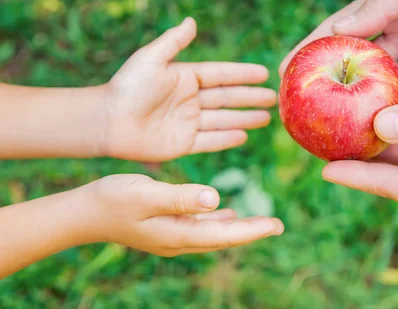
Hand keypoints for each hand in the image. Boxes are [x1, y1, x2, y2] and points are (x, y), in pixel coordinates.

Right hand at [83, 174, 283, 255]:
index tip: (276, 226)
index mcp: (177, 233)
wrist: (83, 213)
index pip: (224, 234)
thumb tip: (217, 199)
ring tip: (259, 222)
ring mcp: (171, 236)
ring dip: (236, 227)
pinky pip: (199, 227)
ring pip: (213, 233)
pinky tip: (224, 213)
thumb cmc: (113, 199)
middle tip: (277, 225)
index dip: (252, 230)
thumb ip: (182, 197)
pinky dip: (217, 221)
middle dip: (251, 231)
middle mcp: (178, 240)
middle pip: (223, 237)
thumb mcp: (148, 193)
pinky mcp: (165, 228)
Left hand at [105, 17, 276, 161]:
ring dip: (244, 118)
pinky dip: (227, 139)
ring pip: (223, 120)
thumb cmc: (127, 86)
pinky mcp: (182, 144)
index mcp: (185, 78)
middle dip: (250, 98)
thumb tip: (192, 20)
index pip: (220, 75)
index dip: (242, 74)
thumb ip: (173, 41)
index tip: (264, 73)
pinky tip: (244, 136)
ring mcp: (187, 123)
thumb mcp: (151, 59)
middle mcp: (189, 100)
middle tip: (273, 97)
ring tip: (266, 118)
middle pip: (227, 98)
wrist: (106, 121)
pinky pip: (210, 141)